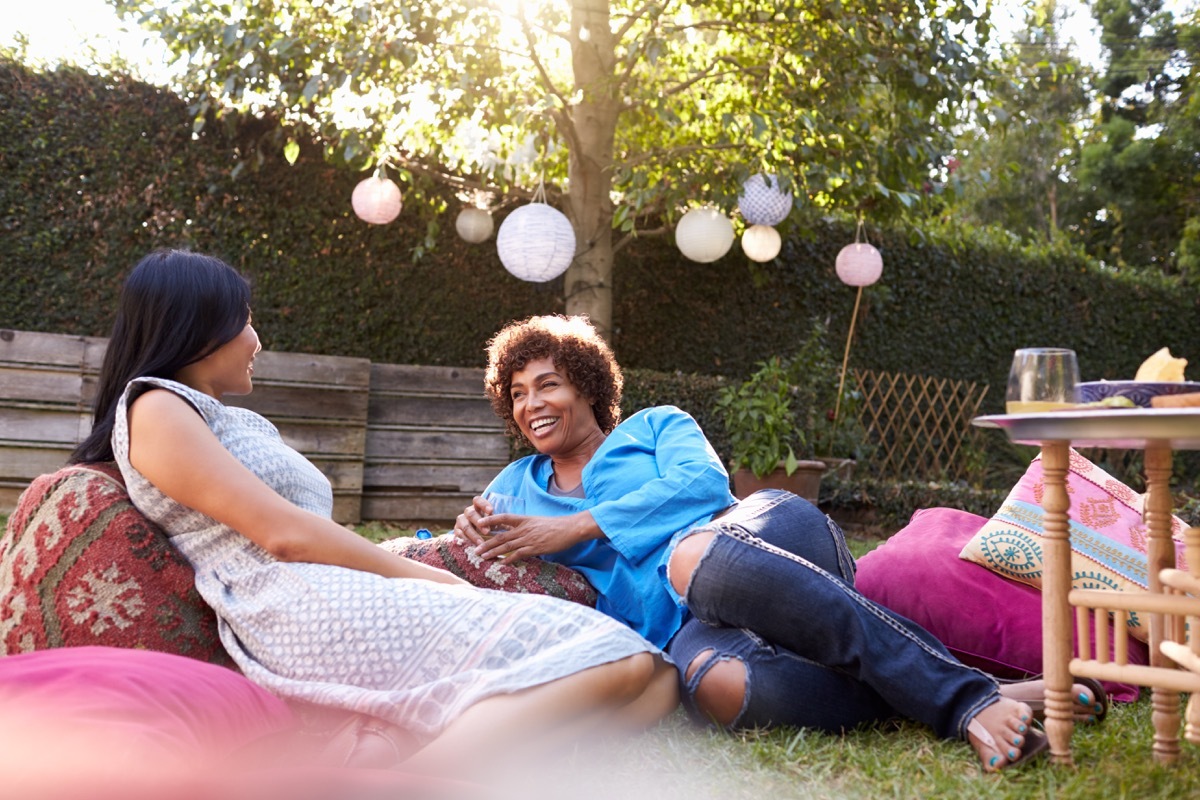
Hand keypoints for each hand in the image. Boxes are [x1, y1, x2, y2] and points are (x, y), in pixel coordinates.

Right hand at [453, 496, 493, 547]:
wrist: (474, 534)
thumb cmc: (489, 525)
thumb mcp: (493, 521)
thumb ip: (495, 521)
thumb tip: (502, 524)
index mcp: (477, 506)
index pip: (478, 500)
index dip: (483, 504)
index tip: (491, 510)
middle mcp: (468, 512)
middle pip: (471, 514)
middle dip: (479, 523)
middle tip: (487, 532)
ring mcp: (461, 521)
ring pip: (465, 526)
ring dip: (473, 535)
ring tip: (481, 543)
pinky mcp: (456, 530)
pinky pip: (459, 535)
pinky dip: (466, 541)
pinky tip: (472, 546)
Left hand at [473, 511, 597, 561]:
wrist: (570, 528)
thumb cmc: (556, 526)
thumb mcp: (538, 522)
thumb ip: (526, 527)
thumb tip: (517, 532)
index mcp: (525, 519)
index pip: (504, 517)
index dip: (491, 520)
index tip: (480, 523)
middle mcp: (524, 528)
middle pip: (501, 535)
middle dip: (486, 543)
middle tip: (475, 549)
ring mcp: (529, 538)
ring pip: (506, 545)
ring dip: (493, 552)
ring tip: (482, 557)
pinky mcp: (535, 548)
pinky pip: (518, 554)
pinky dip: (508, 559)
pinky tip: (501, 563)